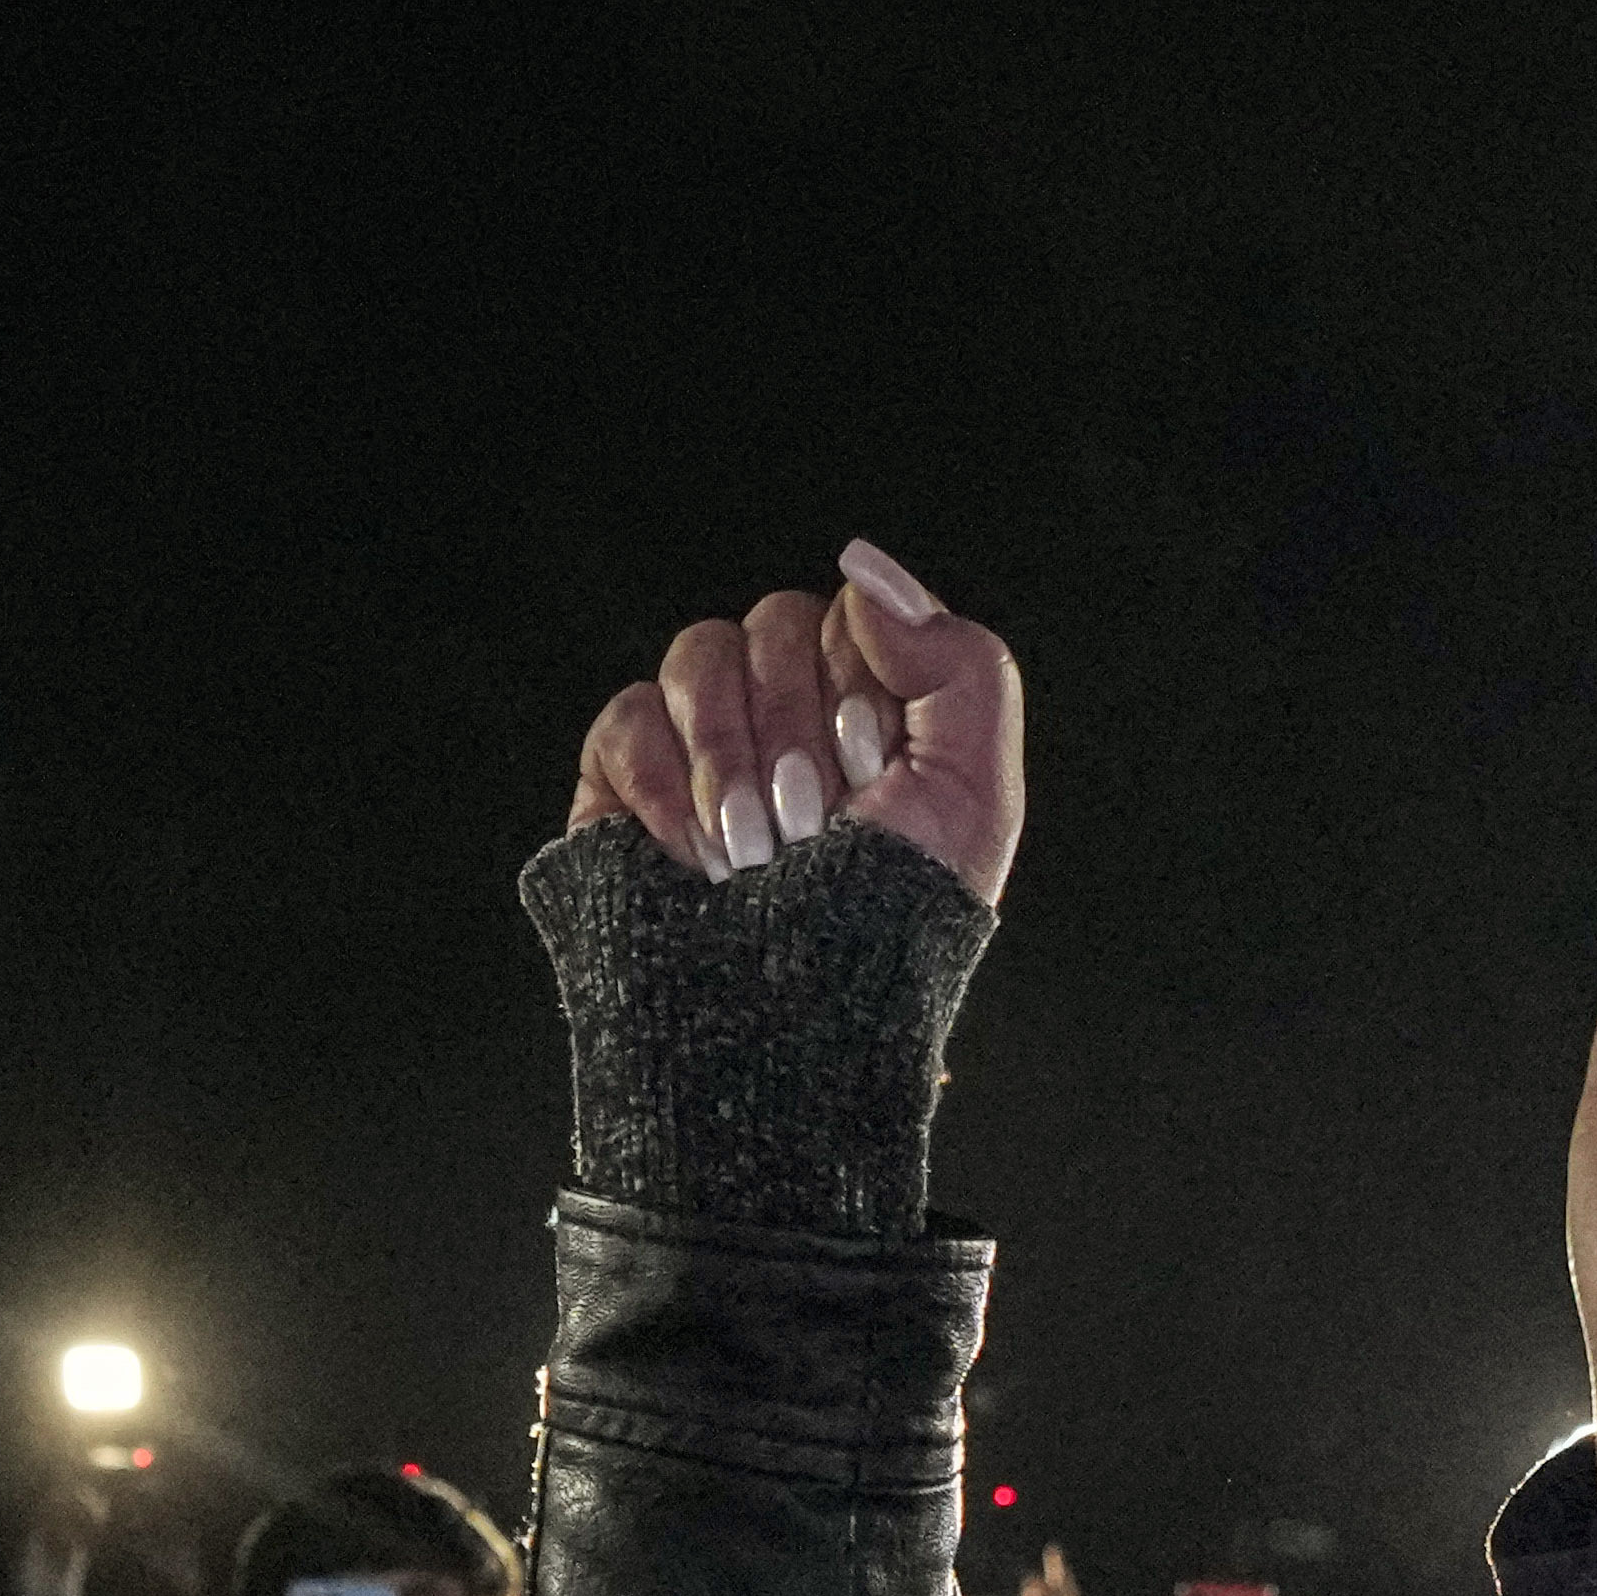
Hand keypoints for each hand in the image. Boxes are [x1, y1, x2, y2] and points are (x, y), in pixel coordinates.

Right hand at [566, 540, 1023, 901]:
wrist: (791, 1029)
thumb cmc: (890, 927)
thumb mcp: (973, 794)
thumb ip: (959, 661)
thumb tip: (862, 566)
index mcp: (873, 713)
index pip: (853, 617)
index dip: (860, 686)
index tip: (872, 773)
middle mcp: (787, 719)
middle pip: (775, 624)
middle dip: (798, 731)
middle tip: (812, 825)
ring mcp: (702, 748)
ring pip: (700, 654)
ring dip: (734, 757)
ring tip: (756, 852)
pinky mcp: (623, 785)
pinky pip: (627, 718)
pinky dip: (664, 784)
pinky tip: (696, 856)